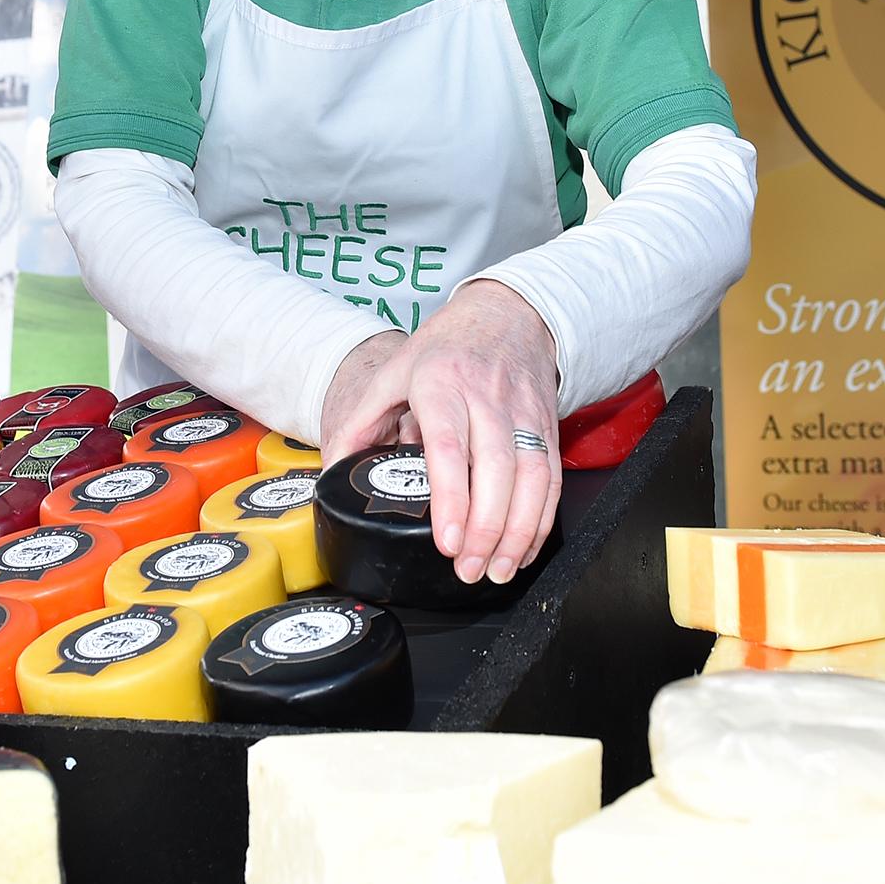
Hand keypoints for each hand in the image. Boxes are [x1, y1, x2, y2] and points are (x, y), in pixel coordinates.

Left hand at [323, 282, 560, 585]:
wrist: (510, 313)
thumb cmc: (448, 346)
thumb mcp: (394, 370)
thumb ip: (361, 421)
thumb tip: (333, 471)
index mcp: (442, 384)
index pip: (448, 447)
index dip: (451, 498)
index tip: (447, 540)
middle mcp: (486, 398)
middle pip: (495, 469)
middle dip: (486, 528)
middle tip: (468, 569)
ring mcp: (522, 412)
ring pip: (531, 478)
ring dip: (518, 531)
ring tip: (496, 570)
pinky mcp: (547, 425)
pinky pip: (551, 478)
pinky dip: (541, 520)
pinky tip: (523, 548)